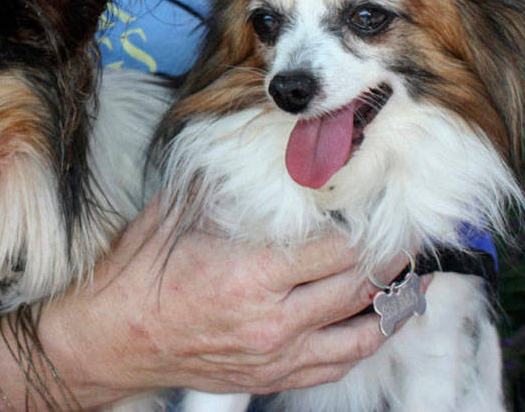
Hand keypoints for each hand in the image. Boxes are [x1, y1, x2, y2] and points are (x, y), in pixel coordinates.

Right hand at [41, 198, 411, 400]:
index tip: (386, 200)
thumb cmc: (139, 273)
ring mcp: (276, 356)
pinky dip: (367, 338)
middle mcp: (273, 321)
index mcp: (252, 274)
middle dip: (394, 257)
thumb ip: (226, 186)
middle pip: (358, 287)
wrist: (110, 338)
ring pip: (361, 331)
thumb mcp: (178, 214)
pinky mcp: (273, 376)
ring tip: (413, 274)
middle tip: (413, 230)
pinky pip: (339, 363)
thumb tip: (265, 149)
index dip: (369, 224)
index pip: (336, 248)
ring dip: (394, 302)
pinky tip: (380, 317)